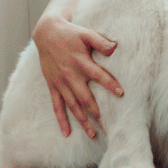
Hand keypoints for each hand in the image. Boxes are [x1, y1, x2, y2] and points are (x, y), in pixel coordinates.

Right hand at [33, 15, 121, 137]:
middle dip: (97, 113)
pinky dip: (61, 120)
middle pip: (85, 98)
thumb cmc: (71, 34)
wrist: (46, 33)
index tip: (121, 94)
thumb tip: (115, 47)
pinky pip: (56, 106)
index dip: (110, 84)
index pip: (98, 75)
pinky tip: (67, 133)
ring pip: (72, 106)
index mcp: (81, 62)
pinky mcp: (53, 86)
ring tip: (92, 134)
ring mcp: (60, 83)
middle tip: (109, 126)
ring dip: (82, 121)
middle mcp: (70, 75)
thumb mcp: (87, 34)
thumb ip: (100, 41)